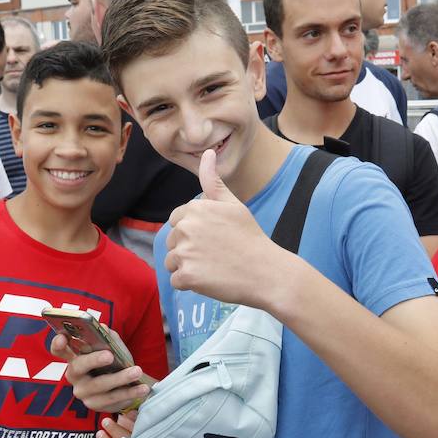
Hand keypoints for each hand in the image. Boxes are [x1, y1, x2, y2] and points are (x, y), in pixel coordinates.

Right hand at [52, 333, 152, 413]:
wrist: (126, 386)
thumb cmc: (115, 363)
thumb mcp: (113, 348)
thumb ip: (108, 338)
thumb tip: (103, 328)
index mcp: (74, 357)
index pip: (59, 350)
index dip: (58, 343)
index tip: (63, 337)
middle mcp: (74, 376)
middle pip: (78, 367)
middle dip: (94, 360)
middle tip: (110, 355)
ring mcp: (83, 392)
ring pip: (100, 385)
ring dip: (120, 378)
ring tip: (137, 371)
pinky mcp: (95, 405)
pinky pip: (112, 400)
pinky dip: (129, 393)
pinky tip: (142, 388)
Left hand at [164, 149, 289, 307]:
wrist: (266, 272)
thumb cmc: (250, 237)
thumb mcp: (233, 204)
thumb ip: (213, 180)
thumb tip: (207, 152)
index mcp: (195, 209)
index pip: (176, 221)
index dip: (193, 231)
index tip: (212, 238)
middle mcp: (186, 228)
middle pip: (172, 241)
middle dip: (188, 249)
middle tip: (215, 254)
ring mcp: (185, 253)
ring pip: (172, 262)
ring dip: (187, 267)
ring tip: (212, 267)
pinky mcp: (187, 276)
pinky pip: (176, 281)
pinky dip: (189, 284)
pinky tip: (210, 279)